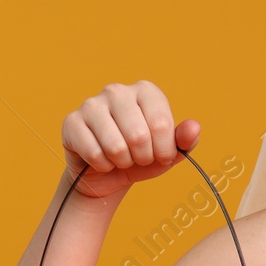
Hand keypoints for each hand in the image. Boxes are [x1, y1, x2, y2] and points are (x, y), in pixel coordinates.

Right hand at [60, 81, 200, 199]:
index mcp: (145, 91)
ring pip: (115, 146)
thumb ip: (185, 140)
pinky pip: (94, 153)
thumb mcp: (169, 153)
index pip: (162, 124)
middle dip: (142, 157)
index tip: (160, 156)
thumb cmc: (141, 158)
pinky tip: (101, 160)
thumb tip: (193, 128)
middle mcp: (117, 90)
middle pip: (138, 135)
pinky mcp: (71, 122)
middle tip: (137, 158)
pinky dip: (102, 165)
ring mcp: (91, 104)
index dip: (164, 151)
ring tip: (120, 158)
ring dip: (122, 162)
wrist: (107, 174)